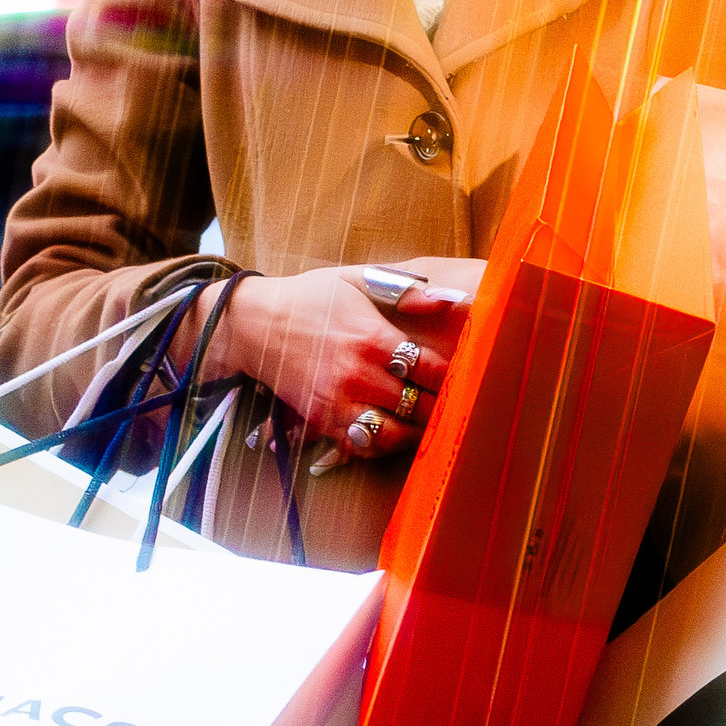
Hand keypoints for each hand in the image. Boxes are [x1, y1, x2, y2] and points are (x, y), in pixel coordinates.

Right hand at [199, 259, 482, 465]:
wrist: (254, 324)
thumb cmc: (311, 298)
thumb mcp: (357, 280)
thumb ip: (406, 292)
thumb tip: (452, 298)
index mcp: (375, 339)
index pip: (433, 370)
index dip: (457, 378)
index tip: (471, 379)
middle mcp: (359, 375)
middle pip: (420, 406)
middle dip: (444, 409)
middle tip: (462, 410)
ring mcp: (339, 402)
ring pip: (394, 434)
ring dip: (416, 433)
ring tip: (432, 426)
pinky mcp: (322, 420)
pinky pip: (362, 446)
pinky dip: (383, 445)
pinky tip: (396, 435)